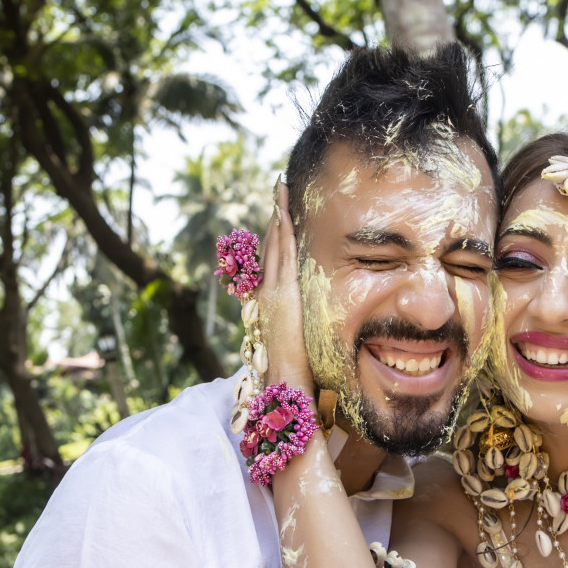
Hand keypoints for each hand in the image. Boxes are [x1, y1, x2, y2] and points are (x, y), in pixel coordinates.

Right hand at [256, 181, 312, 390]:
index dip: (273, 233)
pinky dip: (281, 231)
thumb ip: (295, 320)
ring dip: (277, 214)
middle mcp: (264, 291)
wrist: (283, 379)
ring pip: (273, 244)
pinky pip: (281, 255)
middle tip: (278, 187)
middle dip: (274, 215)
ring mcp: (271, 291)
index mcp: (267, 300)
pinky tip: (284, 212)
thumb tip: (303, 315)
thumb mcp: (292, 337)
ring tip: (280, 189)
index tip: (278, 210)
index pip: (270, 258)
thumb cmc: (291, 367)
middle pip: (268, 244)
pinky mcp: (281, 293)